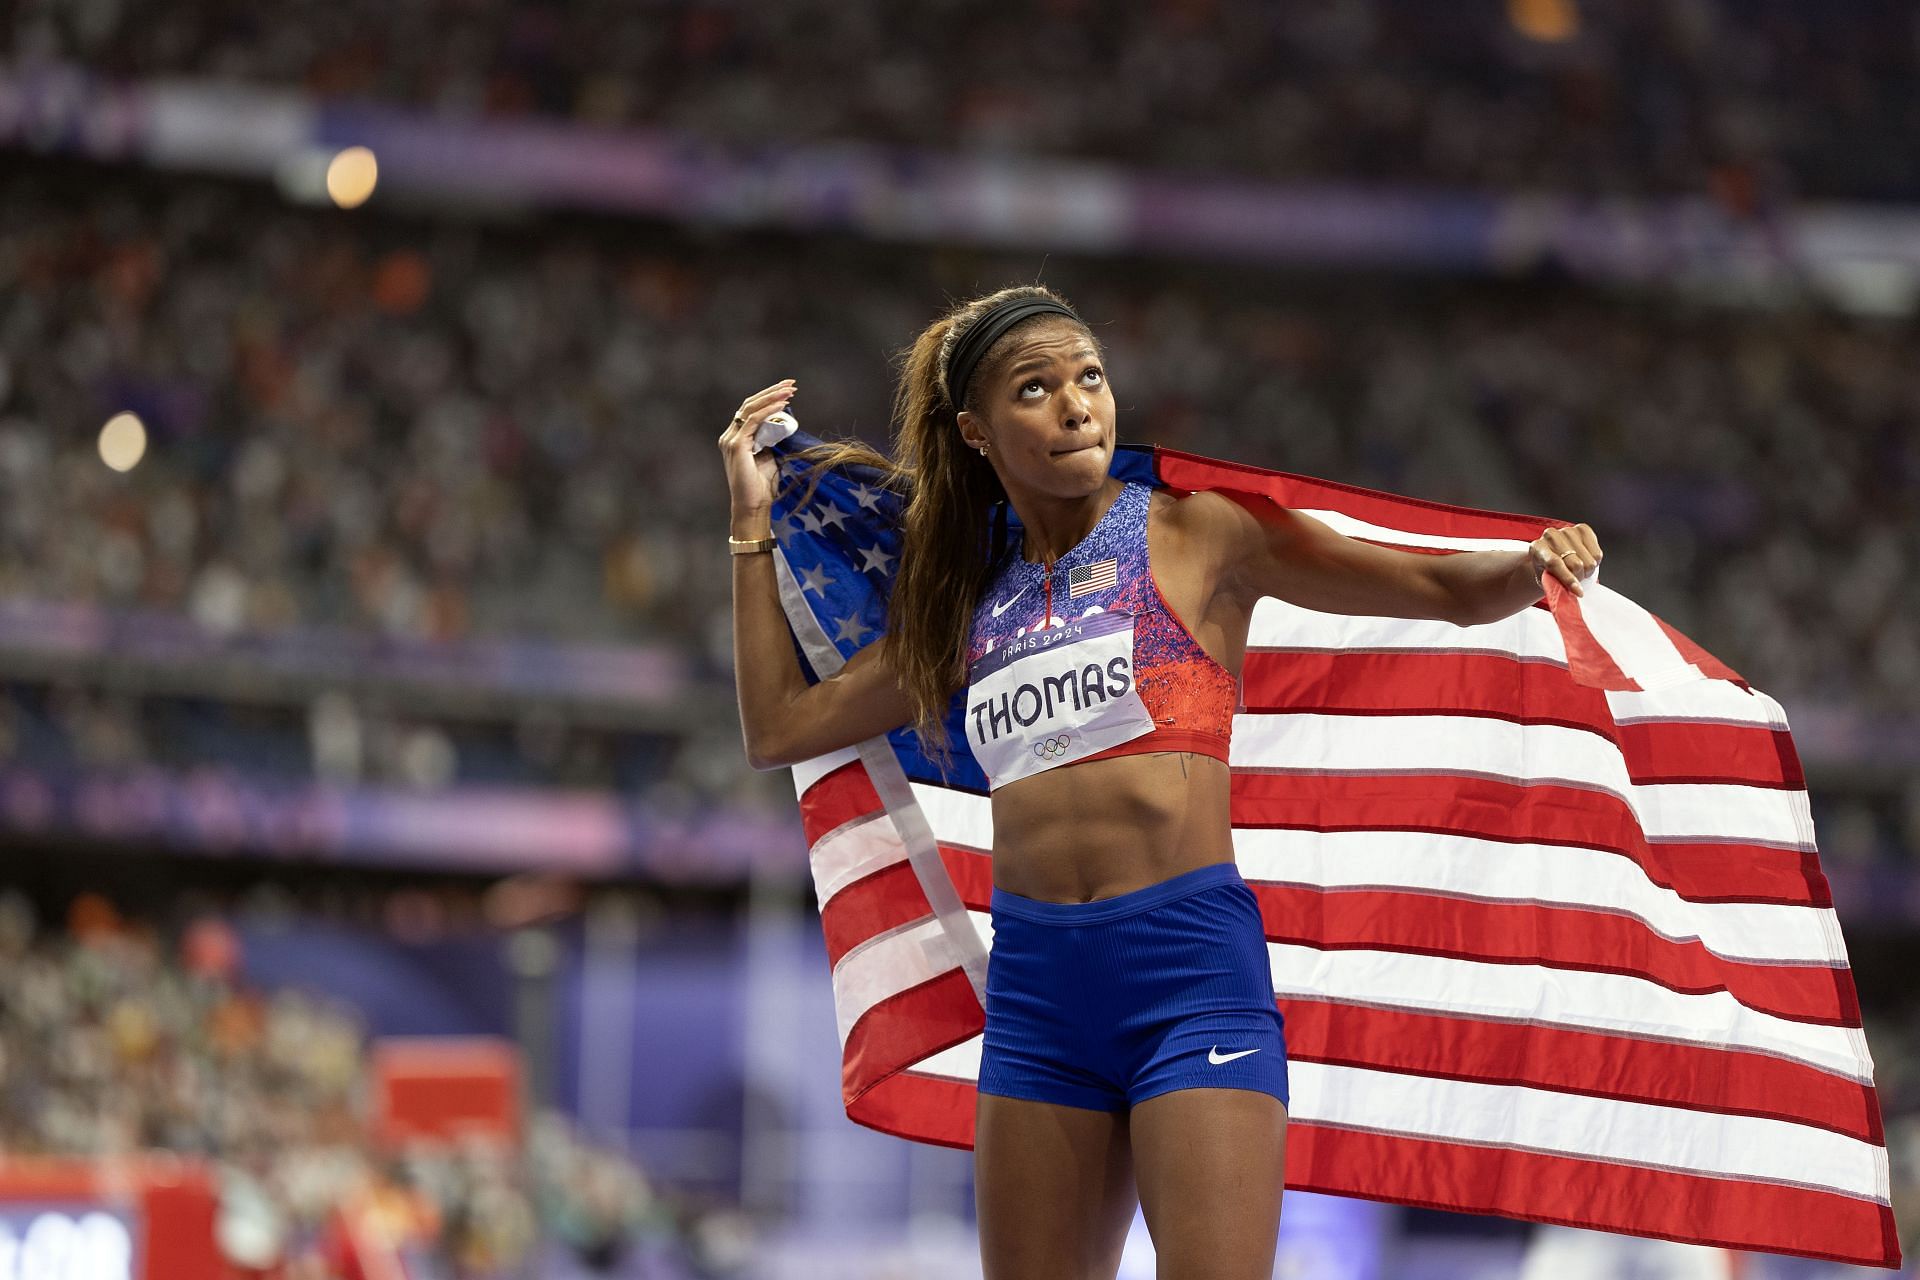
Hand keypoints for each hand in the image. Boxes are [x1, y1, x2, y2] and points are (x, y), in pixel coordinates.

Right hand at [717, 378, 794, 521]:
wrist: (753, 507)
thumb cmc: (762, 487)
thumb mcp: (770, 457)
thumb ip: (772, 439)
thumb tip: (784, 422)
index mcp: (736, 438)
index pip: (751, 410)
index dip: (769, 397)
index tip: (788, 390)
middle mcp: (730, 436)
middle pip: (750, 404)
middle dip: (772, 392)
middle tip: (791, 384)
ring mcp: (731, 440)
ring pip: (751, 408)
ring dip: (772, 397)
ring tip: (790, 390)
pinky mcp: (736, 445)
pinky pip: (753, 420)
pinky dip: (769, 410)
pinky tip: (782, 404)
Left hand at [1527, 522, 1602, 597]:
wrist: (1551, 557)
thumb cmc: (1548, 571)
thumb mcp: (1547, 581)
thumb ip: (1556, 586)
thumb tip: (1572, 594)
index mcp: (1537, 548)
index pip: (1555, 563)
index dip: (1568, 579)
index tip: (1578, 591)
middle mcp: (1551, 536)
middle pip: (1575, 564)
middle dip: (1578, 578)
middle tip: (1575, 581)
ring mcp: (1567, 531)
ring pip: (1589, 561)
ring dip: (1587, 572)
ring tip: (1579, 571)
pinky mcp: (1583, 529)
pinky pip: (1597, 554)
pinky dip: (1595, 563)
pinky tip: (1585, 560)